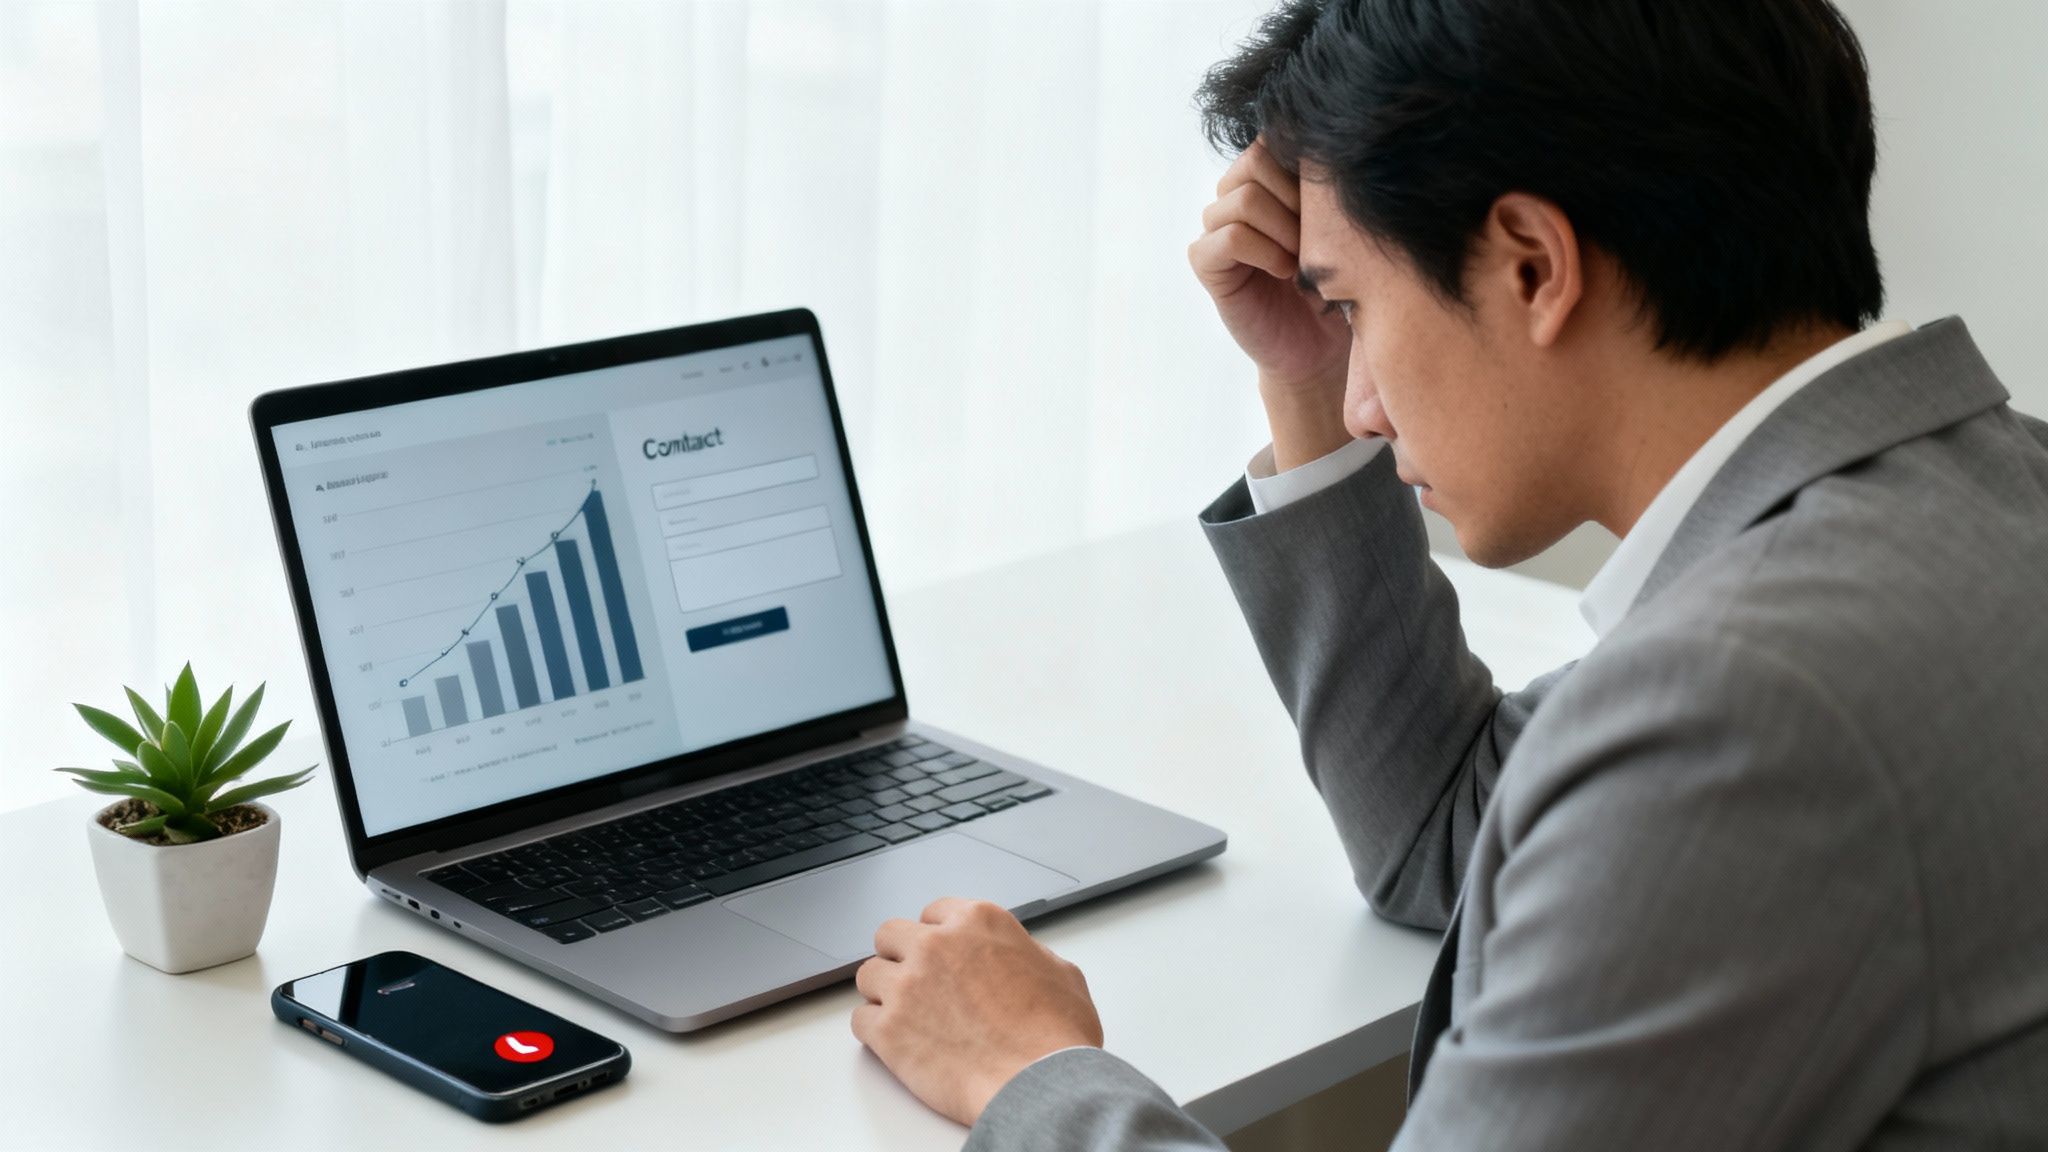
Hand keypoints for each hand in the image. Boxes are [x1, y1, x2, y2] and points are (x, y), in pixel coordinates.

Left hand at [851, 898, 1103, 1127]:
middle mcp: (936, 945)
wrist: (1039, 1085)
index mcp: (977, 922)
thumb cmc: (1056, 1037)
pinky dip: (875, 1032)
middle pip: (890, 935)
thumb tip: (1019, 959)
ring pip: (868, 975)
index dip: (938, 936)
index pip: (933, 912)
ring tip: (907, 1015)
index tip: (942, 956)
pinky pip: (860, 1020)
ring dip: (884, 993)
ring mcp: (907, 985)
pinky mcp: (888, 1029)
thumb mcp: (1061, 973)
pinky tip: (898, 1042)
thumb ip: (1028, 953)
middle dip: (901, 956)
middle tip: (918, 983)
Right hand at [1188, 137, 1349, 394]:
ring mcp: (1218, 226)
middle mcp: (1237, 194)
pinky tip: (1285, 273)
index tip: (1335, 206)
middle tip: (1320, 237)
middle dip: (1297, 198)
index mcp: (1269, 175)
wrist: (1323, 347)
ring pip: (1244, 199)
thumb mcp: (1345, 226)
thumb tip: (1342, 145)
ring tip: (1304, 260)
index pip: (1277, 134)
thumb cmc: (1341, 284)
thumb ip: (1331, 186)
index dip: (1309, 166)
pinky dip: (1264, 253)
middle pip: (1257, 159)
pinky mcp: (1207, 262)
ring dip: (1284, 230)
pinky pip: (1229, 237)